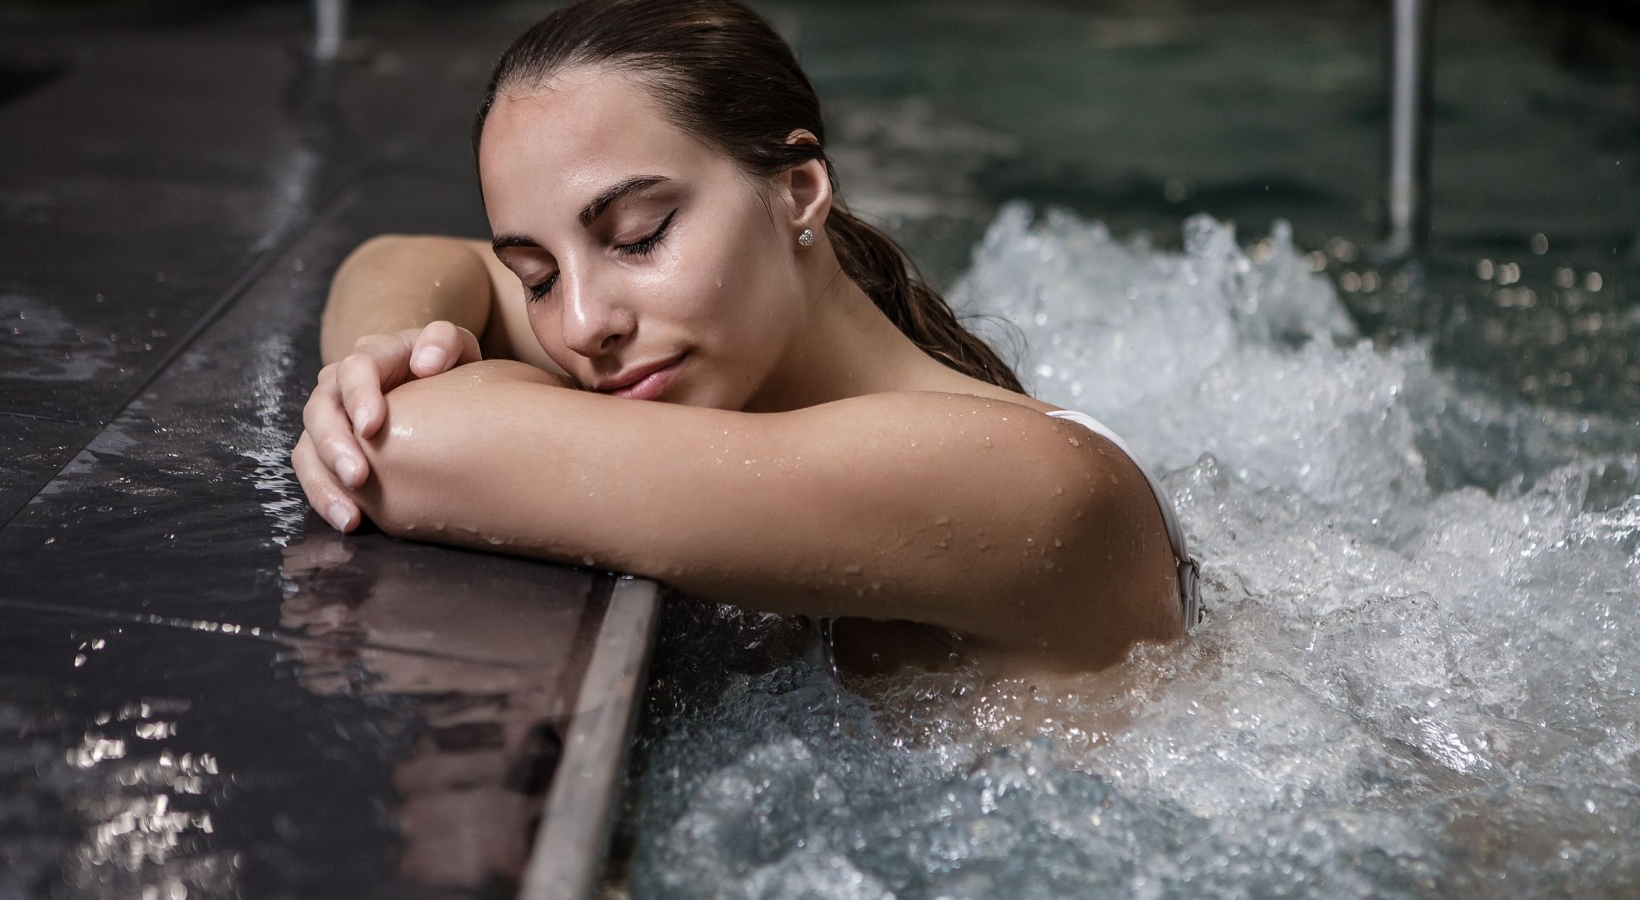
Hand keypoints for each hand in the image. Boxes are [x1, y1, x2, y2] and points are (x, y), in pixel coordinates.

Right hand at [293, 320, 480, 530]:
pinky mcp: (327, 449)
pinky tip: (349, 521)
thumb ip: (445, 341)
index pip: (355, 368)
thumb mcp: (454, 346)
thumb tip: (425, 363)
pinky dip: (326, 498)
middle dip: (334, 446)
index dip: (359, 396)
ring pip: (308, 448)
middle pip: (322, 411)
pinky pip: (314, 472)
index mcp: (371, 356)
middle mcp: (339, 386)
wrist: (426, 381)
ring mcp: (330, 418)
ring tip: (348, 516)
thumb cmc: (443, 365)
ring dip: (324, 483)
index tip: (372, 427)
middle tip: (357, 478)